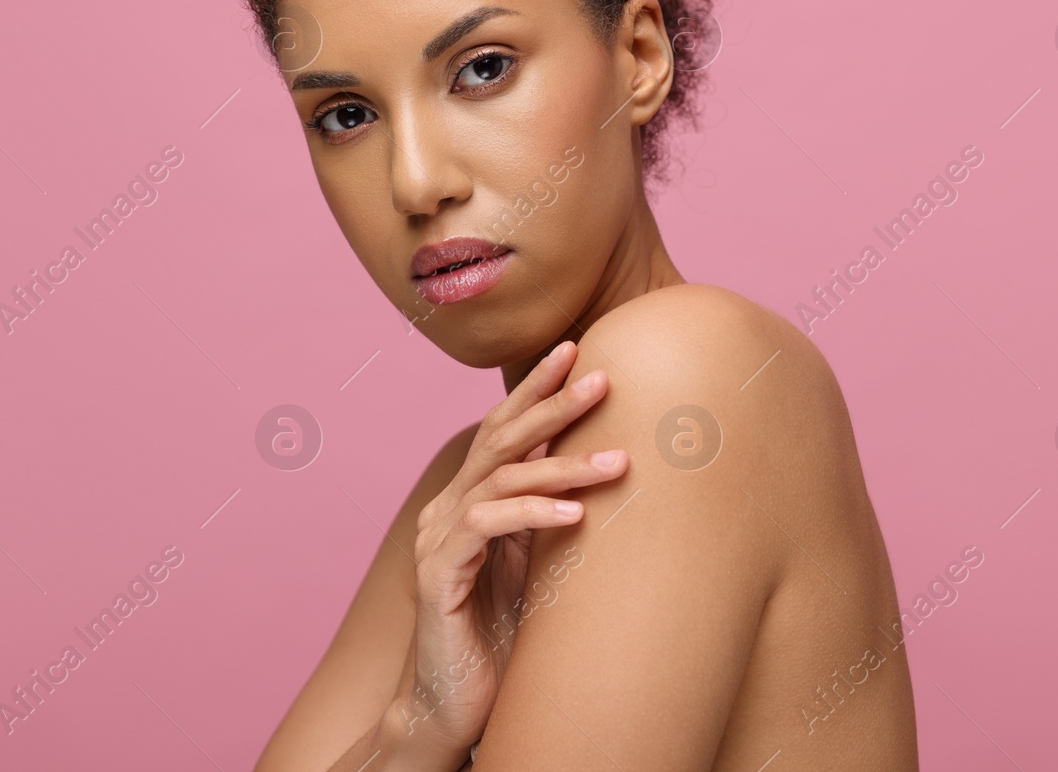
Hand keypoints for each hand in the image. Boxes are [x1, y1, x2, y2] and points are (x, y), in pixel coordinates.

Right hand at [393, 340, 628, 757]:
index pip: (501, 429)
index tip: (575, 352)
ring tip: (619, 461)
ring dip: (564, 465)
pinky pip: (487, 526)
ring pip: (501, 478)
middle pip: (500, 438)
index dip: (534, 388)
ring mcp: (438, 538)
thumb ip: (548, 516)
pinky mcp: (438, 574)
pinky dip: (533, 514)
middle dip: (551, 403)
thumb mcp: (533, 565)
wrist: (451, 704)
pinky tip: (576, 513)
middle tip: (600, 377)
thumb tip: (601, 471)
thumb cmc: (499, 634)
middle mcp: (448, 508)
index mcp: (468, 498)